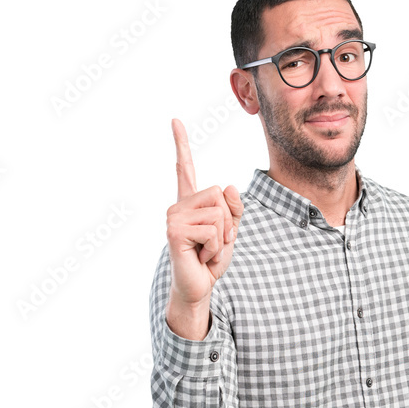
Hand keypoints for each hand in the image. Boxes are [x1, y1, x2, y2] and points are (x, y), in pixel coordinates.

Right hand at [165, 117, 243, 307]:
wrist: (199, 286)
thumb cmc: (211, 259)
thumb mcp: (231, 231)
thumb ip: (234, 208)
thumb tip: (227, 186)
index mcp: (190, 203)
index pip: (185, 169)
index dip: (181, 144)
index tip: (175, 120)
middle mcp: (178, 206)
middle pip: (219, 194)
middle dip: (227, 222)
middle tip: (214, 243)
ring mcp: (174, 217)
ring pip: (218, 213)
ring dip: (222, 238)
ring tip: (206, 251)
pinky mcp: (174, 231)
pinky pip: (212, 231)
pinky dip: (215, 249)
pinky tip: (201, 257)